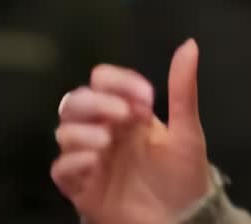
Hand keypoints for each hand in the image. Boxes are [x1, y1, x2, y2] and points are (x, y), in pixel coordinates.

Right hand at [51, 39, 212, 223]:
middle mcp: (104, 131)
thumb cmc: (184, 176)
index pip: (103, 80)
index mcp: (127, 113)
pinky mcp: (83, 188)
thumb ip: (182, 90)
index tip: (147, 99)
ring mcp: (91, 159)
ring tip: (108, 141)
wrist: (184, 221)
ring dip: (83, 130)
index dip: (119, 83)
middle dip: (96, 103)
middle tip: (124, 115)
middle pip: (75, 101)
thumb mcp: (187, 132)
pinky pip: (61, 169)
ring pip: (64, 132)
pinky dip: (73, 161)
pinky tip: (95, 161)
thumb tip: (190, 44)